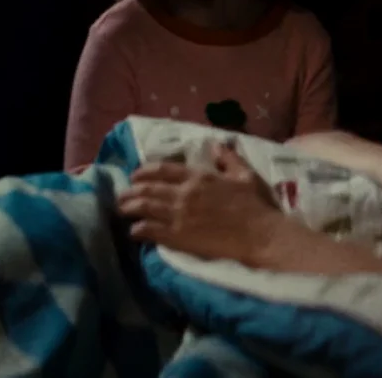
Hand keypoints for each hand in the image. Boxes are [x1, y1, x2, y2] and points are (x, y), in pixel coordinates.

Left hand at [117, 141, 284, 262]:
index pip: (163, 169)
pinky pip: (150, 231)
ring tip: (122, 210)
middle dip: (131, 191)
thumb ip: (228, 158)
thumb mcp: (245, 175)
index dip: (145, 171)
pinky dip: (138, 230)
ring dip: (129, 208)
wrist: (260, 235)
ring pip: (144, 208)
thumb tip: (216, 145)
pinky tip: (133, 231)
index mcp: (199, 176)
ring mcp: (179, 215)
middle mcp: (184, 193)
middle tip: (122, 195)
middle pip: (148, 188)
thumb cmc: (256, 205)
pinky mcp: (179, 237)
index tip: (135, 176)